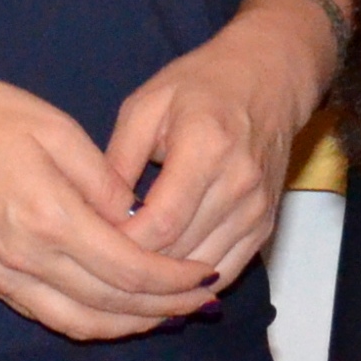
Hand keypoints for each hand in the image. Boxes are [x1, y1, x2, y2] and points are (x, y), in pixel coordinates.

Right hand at [0, 74, 221, 341]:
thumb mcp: (53, 127)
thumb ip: (101, 178)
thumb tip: (137, 217)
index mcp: (49, 217)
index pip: (127, 269)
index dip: (173, 279)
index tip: (206, 273)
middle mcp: (28, 259)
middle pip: (111, 304)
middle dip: (164, 307)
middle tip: (201, 297)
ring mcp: (6, 276)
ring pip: (81, 322)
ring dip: (130, 324)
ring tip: (169, 311)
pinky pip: (51, 316)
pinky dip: (92, 321)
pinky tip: (116, 310)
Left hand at [100, 0, 324, 288]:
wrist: (268, 76)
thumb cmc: (200, 84)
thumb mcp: (146, 104)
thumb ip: (118, 158)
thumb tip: (94, 213)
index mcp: (206, 147)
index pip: (162, 222)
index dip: (124, 244)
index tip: (92, 244)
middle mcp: (238, 184)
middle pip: (181, 253)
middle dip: (138, 268)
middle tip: (101, 267)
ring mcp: (257, 209)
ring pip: (202, 271)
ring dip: (164, 282)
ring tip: (126, 279)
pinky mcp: (265, 225)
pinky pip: (226, 271)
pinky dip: (193, 283)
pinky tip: (163, 282)